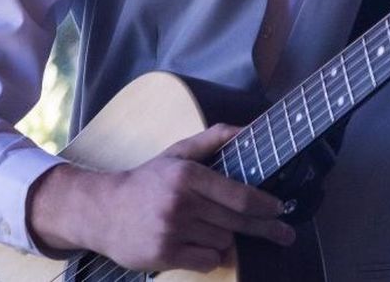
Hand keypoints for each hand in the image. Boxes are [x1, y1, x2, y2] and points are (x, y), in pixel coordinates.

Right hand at [28, 123, 295, 272]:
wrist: (102, 210)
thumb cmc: (147, 180)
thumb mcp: (177, 153)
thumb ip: (213, 139)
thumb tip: (247, 128)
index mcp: (187, 175)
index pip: (237, 195)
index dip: (264, 205)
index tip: (280, 209)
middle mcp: (181, 203)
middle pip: (236, 222)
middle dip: (265, 229)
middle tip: (286, 235)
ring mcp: (172, 231)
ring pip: (222, 242)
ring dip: (224, 238)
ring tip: (207, 228)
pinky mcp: (164, 255)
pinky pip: (206, 262)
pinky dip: (209, 256)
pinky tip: (198, 245)